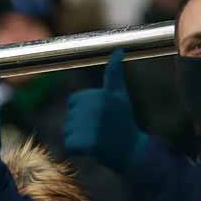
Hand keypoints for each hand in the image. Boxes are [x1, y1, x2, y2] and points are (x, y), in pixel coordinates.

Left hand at [64, 49, 147, 173]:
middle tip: (101, 129)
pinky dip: (78, 149)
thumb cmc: (123, 120)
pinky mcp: (81, 144)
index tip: (102, 116)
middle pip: (71, 116)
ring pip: (69, 130)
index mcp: (99, 96)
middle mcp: (93, 110)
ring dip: (80, 137)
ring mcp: (87, 127)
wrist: (131, 151)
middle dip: (82, 124)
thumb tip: (118, 50)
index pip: (74, 101)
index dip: (86, 110)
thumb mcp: (120, 94)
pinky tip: (93, 149)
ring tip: (99, 138)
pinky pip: (69, 145)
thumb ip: (114, 73)